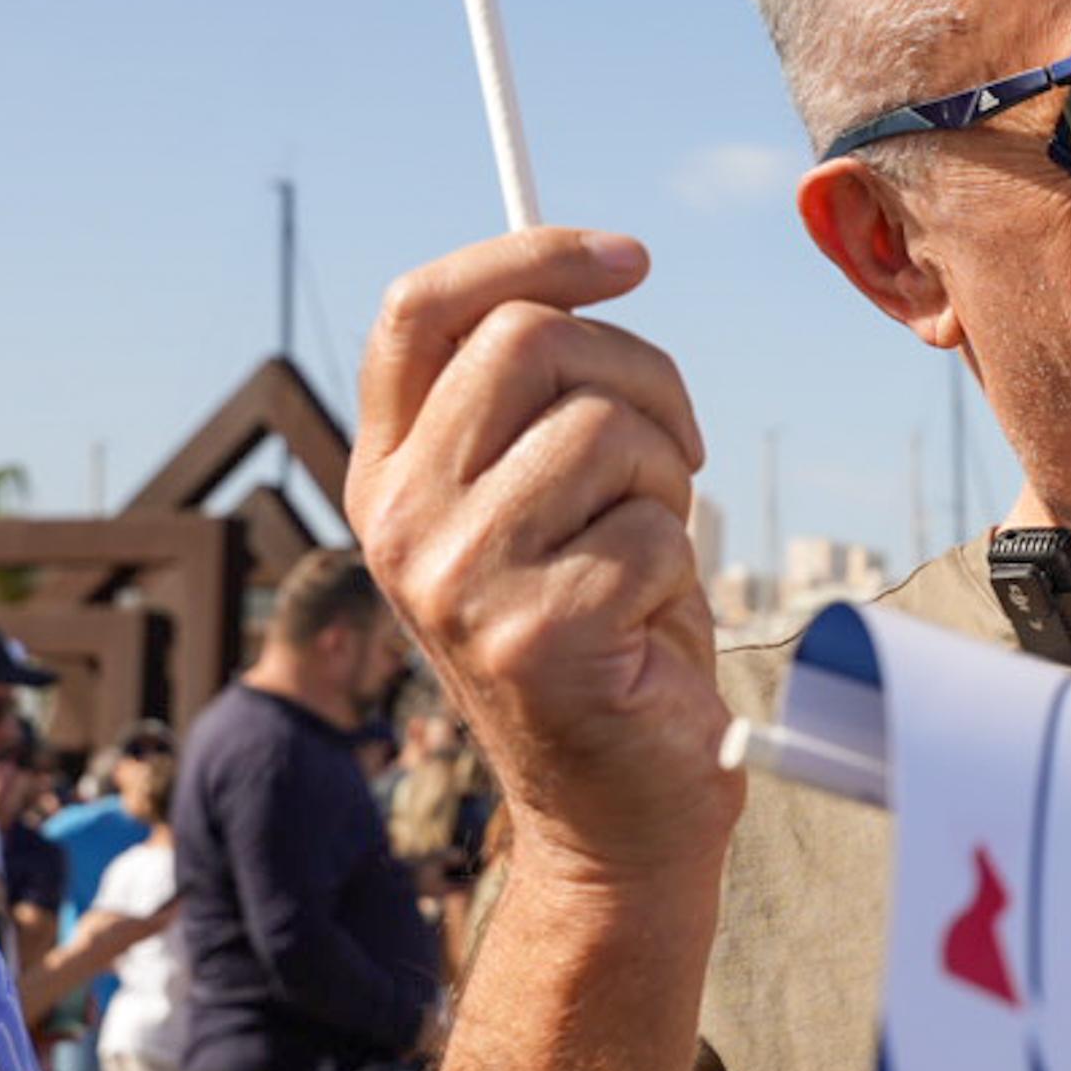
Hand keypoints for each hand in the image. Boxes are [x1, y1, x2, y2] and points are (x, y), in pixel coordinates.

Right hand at [350, 229, 738, 894]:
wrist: (619, 815)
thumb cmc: (611, 639)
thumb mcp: (552, 503)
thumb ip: (537, 403)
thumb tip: (593, 268)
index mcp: (389, 475)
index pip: (423, 310)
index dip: (531, 255)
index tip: (631, 257)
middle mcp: (396, 521)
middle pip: (530, 340)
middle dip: (643, 377)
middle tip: (677, 455)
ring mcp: (454, 579)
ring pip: (607, 429)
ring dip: (668, 481)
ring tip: (650, 557)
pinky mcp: (531, 635)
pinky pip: (654, 530)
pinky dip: (681, 569)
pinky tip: (649, 634)